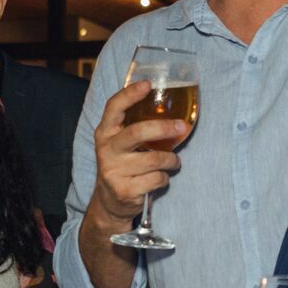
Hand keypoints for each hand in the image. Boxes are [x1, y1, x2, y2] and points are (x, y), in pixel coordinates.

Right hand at [87, 79, 186, 227]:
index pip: (113, 107)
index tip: (148, 85)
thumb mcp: (120, 143)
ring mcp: (114, 171)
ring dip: (171, 160)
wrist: (109, 202)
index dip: (130, 94)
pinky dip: (165, 178)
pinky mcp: (125, 190)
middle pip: (137, 132)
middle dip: (164, 128)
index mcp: (105, 133)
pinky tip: (160, 178)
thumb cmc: (123, 164)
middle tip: (182, 126)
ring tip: (173, 161)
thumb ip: (134, 126)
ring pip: (154, 159)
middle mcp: (106, 150)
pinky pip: (157, 179)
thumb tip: (171, 106)